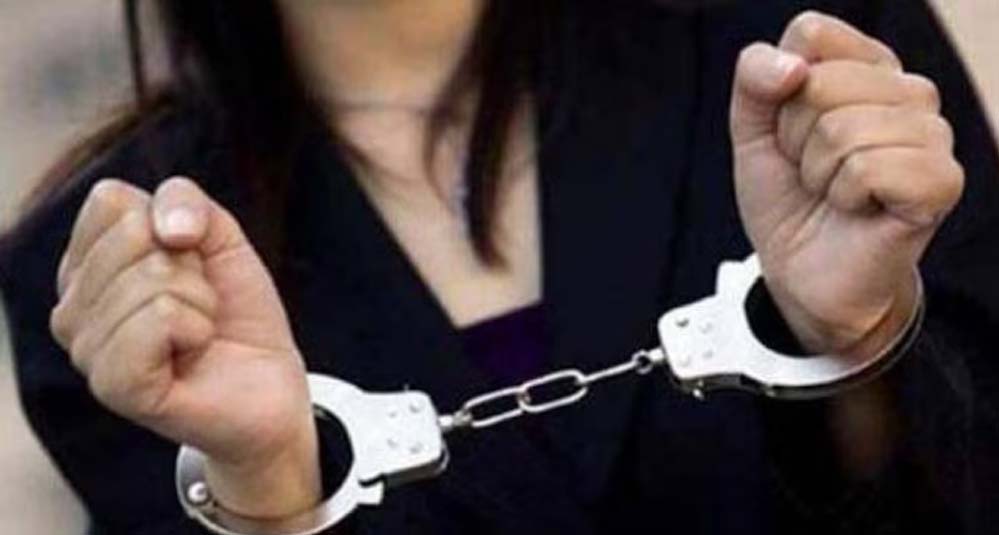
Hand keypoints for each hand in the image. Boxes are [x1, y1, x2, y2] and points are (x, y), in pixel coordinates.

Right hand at [50, 177, 320, 517]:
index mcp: (84, 268)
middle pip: (133, 236)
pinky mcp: (115, 386)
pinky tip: (194, 353)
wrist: (271, 386)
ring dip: (201, 302)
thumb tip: (166, 228)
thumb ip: (184, 200)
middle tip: (199, 307)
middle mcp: (72, 309)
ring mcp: (87, 351)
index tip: (191, 266)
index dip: (174, 225)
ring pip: (152, 279)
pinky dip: (197, 328)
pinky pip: (159, 319)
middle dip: (191, 268)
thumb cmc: (236, 315)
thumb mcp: (219, 238)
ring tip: (199, 334)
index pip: (112, 201)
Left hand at [730, 12, 963, 356]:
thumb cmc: (788, 197)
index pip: (812, 34)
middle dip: (794, 139)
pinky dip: (843, 196)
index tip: (790, 132)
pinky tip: (857, 209)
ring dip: (817, 173)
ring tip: (833, 192)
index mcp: (866, 67)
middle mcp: (908, 91)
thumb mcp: (752, 132)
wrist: (802, 273)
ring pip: (841, 128)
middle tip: (812, 171)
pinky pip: (868, 167)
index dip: (779, 91)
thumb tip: (793, 66)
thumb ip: (754, 80)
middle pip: (820, 83)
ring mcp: (932, 133)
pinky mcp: (941, 180)